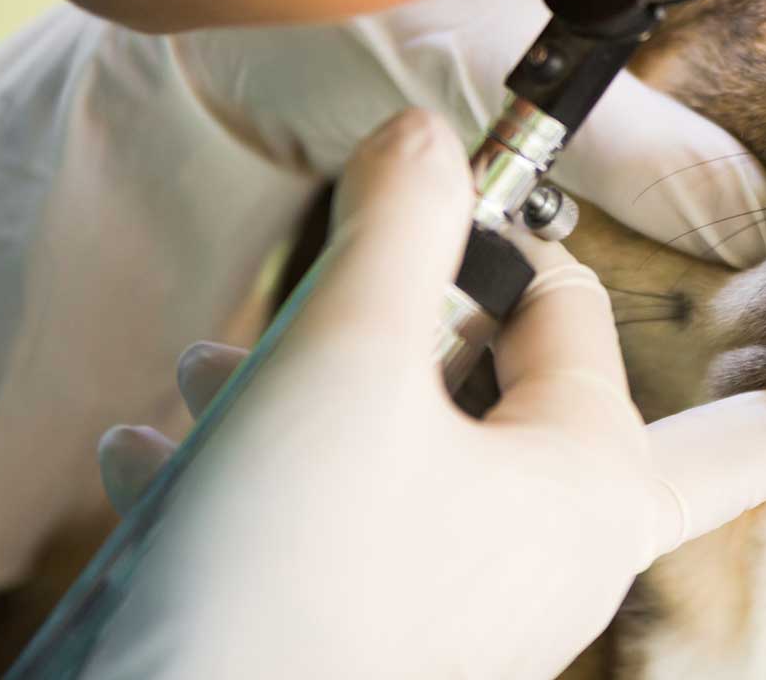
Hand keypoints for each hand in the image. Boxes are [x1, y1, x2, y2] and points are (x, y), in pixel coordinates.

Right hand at [89, 110, 765, 676]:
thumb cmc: (286, 573)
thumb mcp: (346, 355)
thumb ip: (402, 223)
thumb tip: (425, 136)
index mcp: (586, 489)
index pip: (581, 319)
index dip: (527, 248)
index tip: (603, 257)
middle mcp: (549, 564)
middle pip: (525, 405)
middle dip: (431, 338)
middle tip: (379, 284)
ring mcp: (467, 617)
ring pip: (412, 460)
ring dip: (321, 399)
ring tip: (215, 366)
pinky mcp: (373, 648)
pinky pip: (335, 533)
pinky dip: (265, 482)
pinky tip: (162, 456)